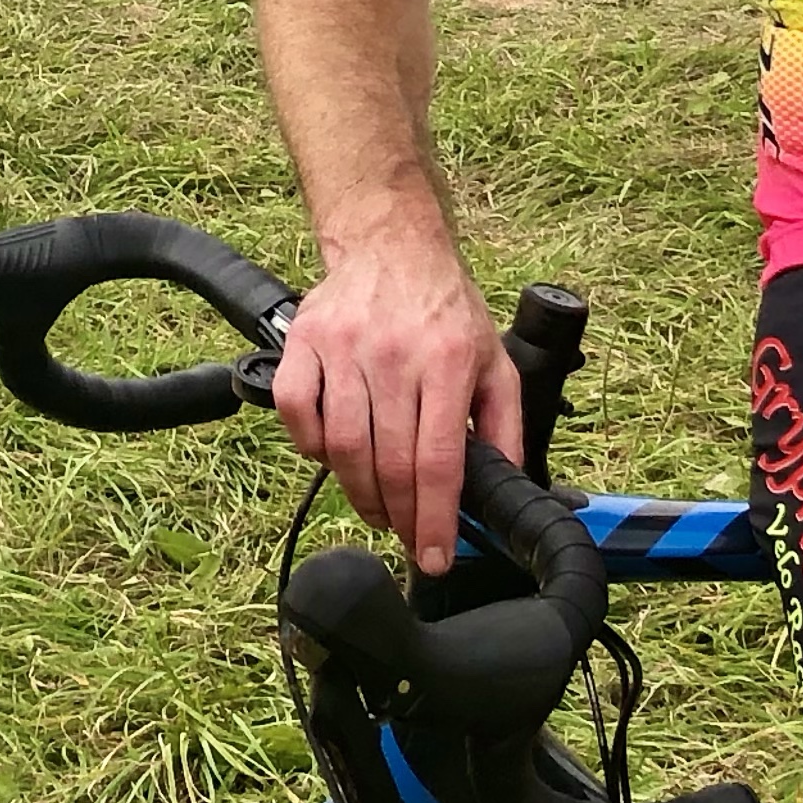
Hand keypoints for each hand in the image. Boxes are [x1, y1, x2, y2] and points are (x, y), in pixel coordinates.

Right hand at [271, 232, 521, 576]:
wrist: (392, 244)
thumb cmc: (444, 308)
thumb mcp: (493, 360)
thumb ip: (504, 425)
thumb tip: (507, 486)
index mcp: (448, 362)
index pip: (438, 462)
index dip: (435, 521)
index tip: (434, 557)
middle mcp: (394, 354)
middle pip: (389, 464)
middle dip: (399, 518)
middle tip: (406, 535)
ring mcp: (343, 346)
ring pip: (341, 447)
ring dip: (358, 492)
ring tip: (375, 505)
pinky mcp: (303, 341)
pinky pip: (295, 411)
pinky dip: (309, 445)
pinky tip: (332, 454)